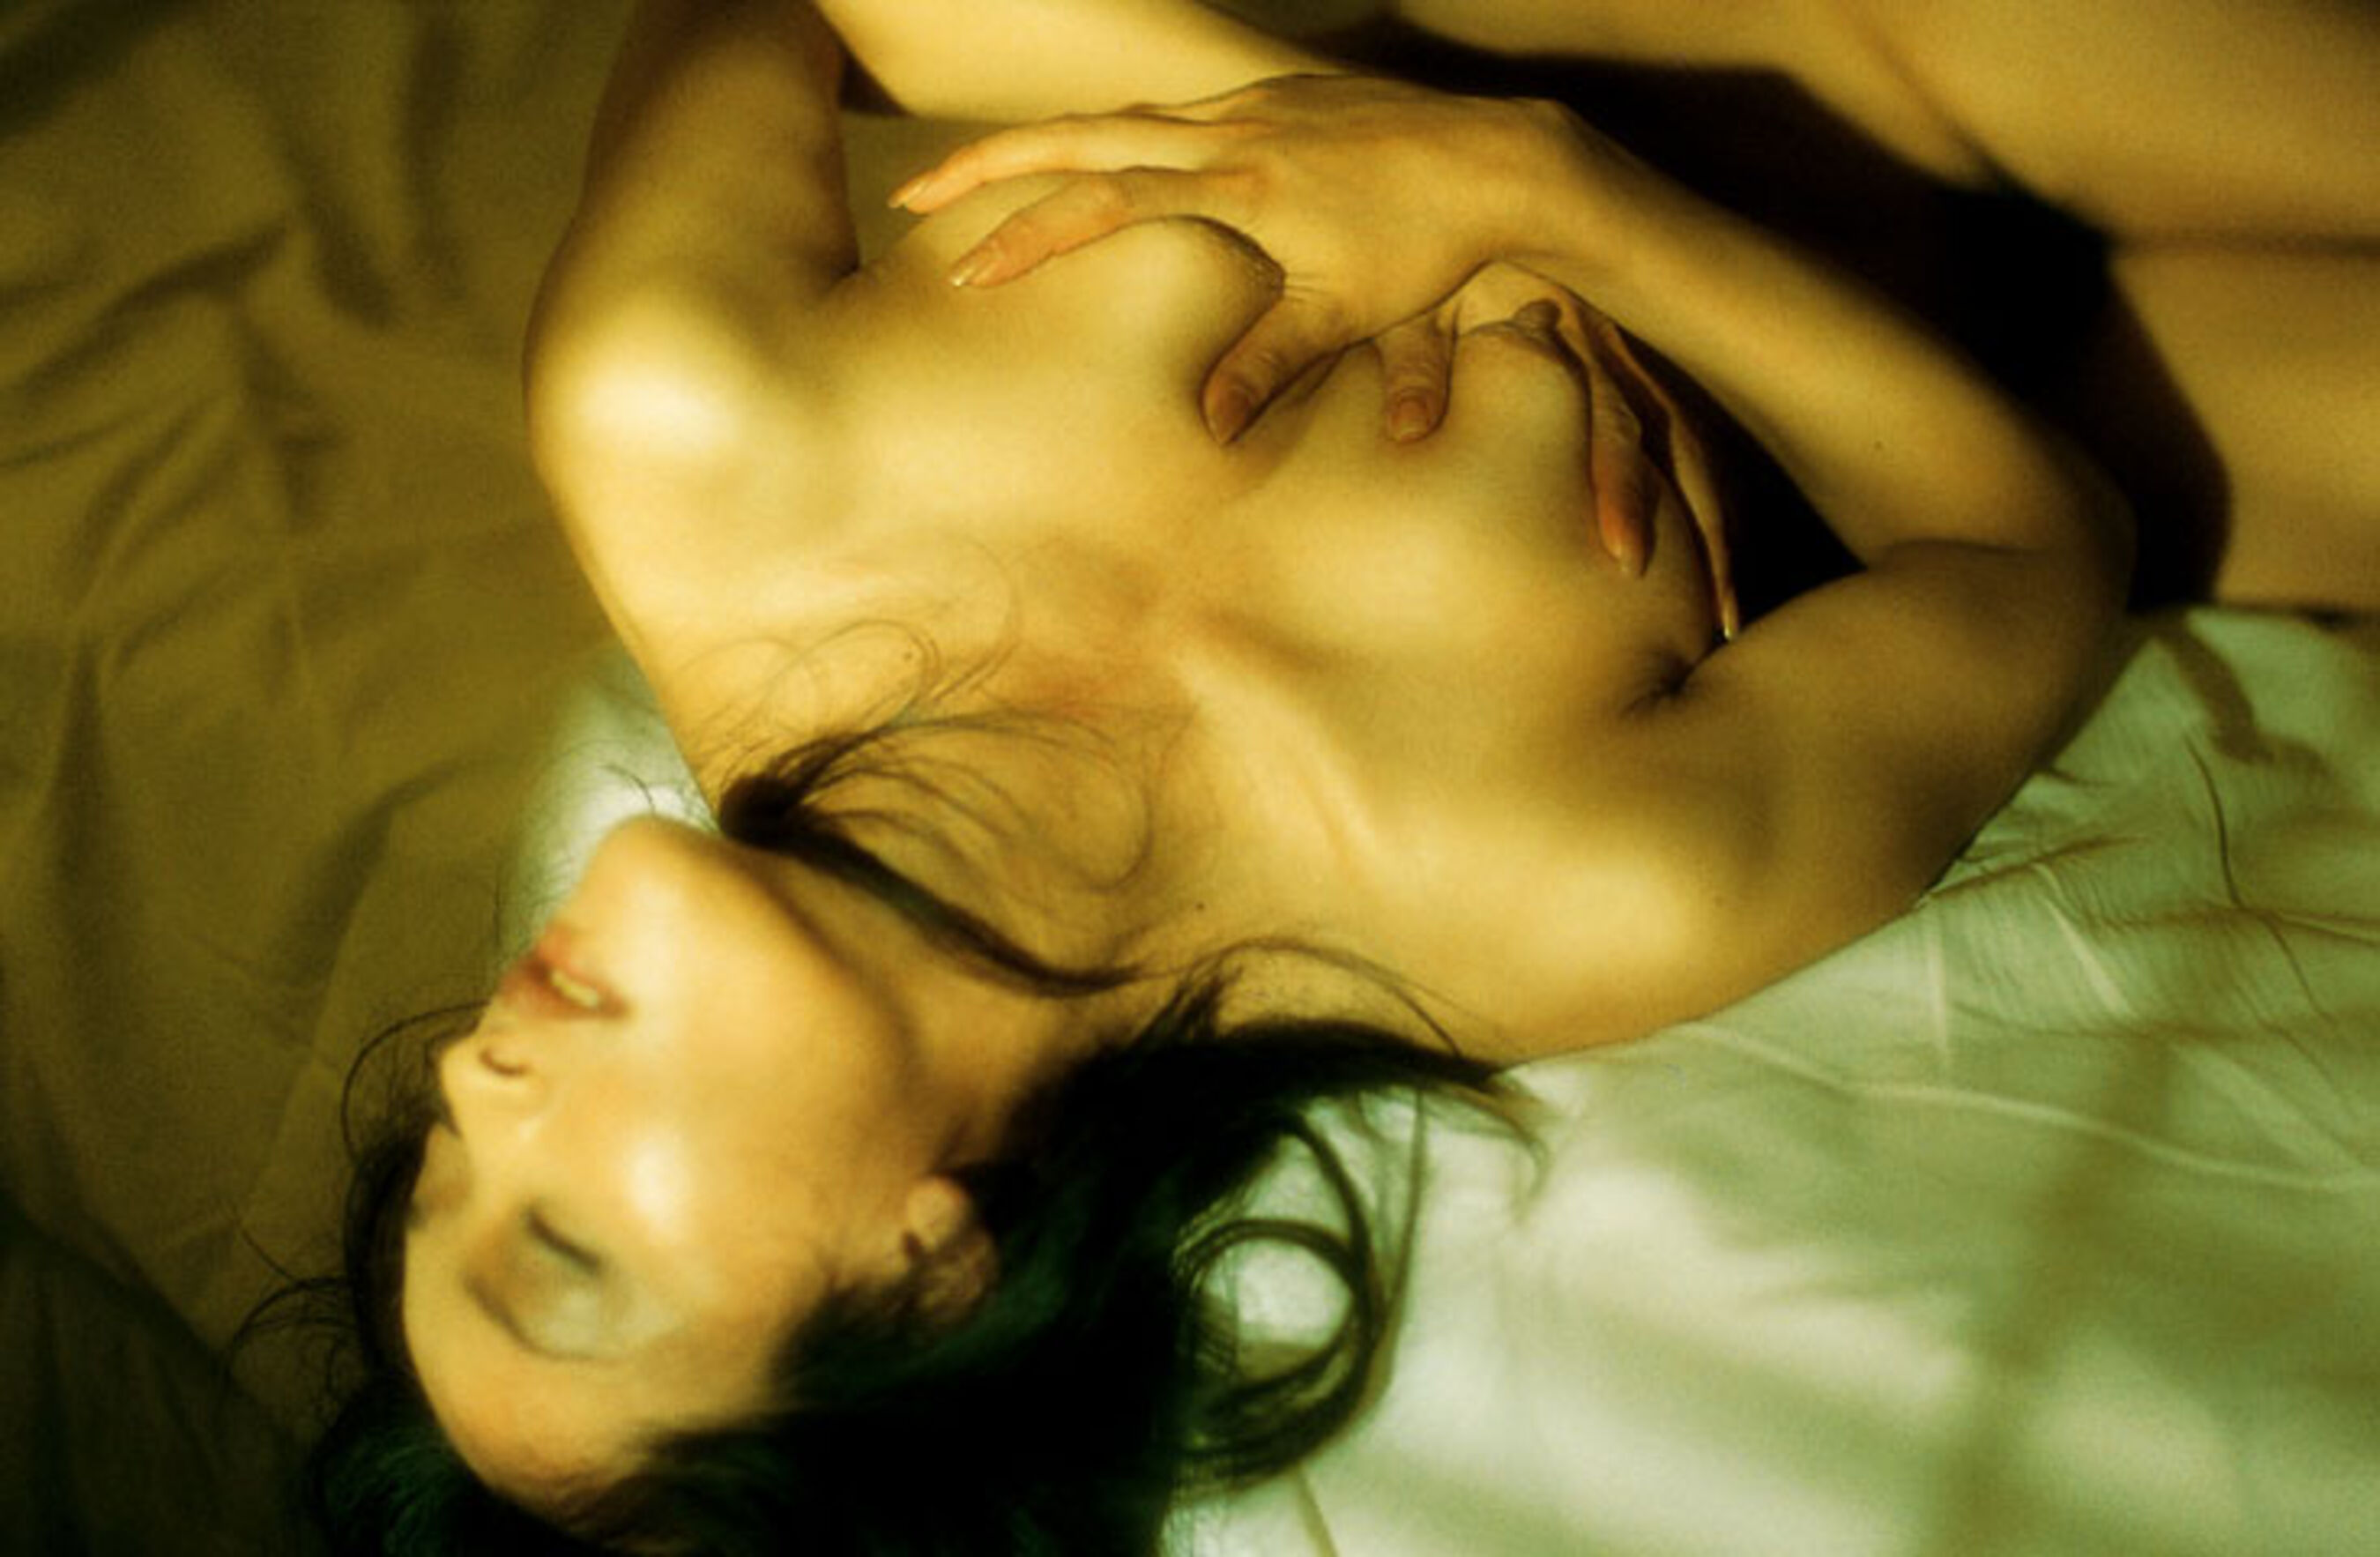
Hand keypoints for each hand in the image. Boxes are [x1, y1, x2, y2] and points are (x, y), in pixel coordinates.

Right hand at [890, 74, 1598, 441]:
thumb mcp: (1346, 312)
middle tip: (915, 194)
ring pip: (1124, 113)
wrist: (1502, 160)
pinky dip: (1119, 133)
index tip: (966, 271)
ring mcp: (1254, 105)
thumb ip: (1270, 362)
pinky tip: (1103, 159)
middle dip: (991, 164)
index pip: (1101, 201)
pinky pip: (1176, 110)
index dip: (1026, 235)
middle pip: (1083, 134)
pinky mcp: (1282, 98)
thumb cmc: (1427, 246)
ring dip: (1048, 143)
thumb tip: (1205, 426)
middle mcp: (1230, 131)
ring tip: (987, 177)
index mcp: (1234, 185)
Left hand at [1421, 265, 1735, 623]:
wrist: (1455, 200)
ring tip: (1725, 617)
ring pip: (1687, 446)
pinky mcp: (1619, 365)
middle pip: (1671, 446)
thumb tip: (1408, 432)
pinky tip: (1711, 562)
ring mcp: (1622, 356)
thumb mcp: (1408, 307)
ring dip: (1710, 527)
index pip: (1611, 423)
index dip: (1621, 491)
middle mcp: (1610, 347)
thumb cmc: (1421, 266)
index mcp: (1565, 333)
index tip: (1626, 560)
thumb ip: (1413, 366)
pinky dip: (1695, 497)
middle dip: (1699, 530)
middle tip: (1713, 619)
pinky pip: (1674, 436)